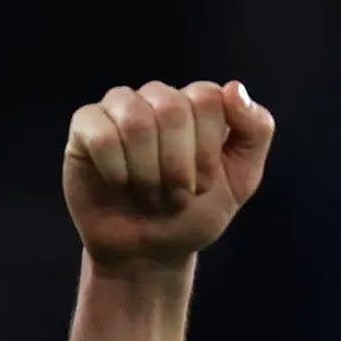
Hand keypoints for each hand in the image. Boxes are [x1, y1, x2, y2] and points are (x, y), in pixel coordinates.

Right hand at [64, 80, 278, 270]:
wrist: (150, 252)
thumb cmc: (194, 213)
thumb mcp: (241, 180)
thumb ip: (255, 131)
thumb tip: (233, 87)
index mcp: (195, 103)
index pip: (206, 98)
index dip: (207, 149)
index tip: (203, 184)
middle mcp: (157, 97)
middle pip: (171, 107)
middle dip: (178, 166)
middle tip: (176, 196)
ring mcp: (119, 108)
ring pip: (136, 119)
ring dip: (148, 173)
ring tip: (150, 195)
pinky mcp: (85, 127)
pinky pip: (101, 134)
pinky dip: (116, 169)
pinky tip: (119, 184)